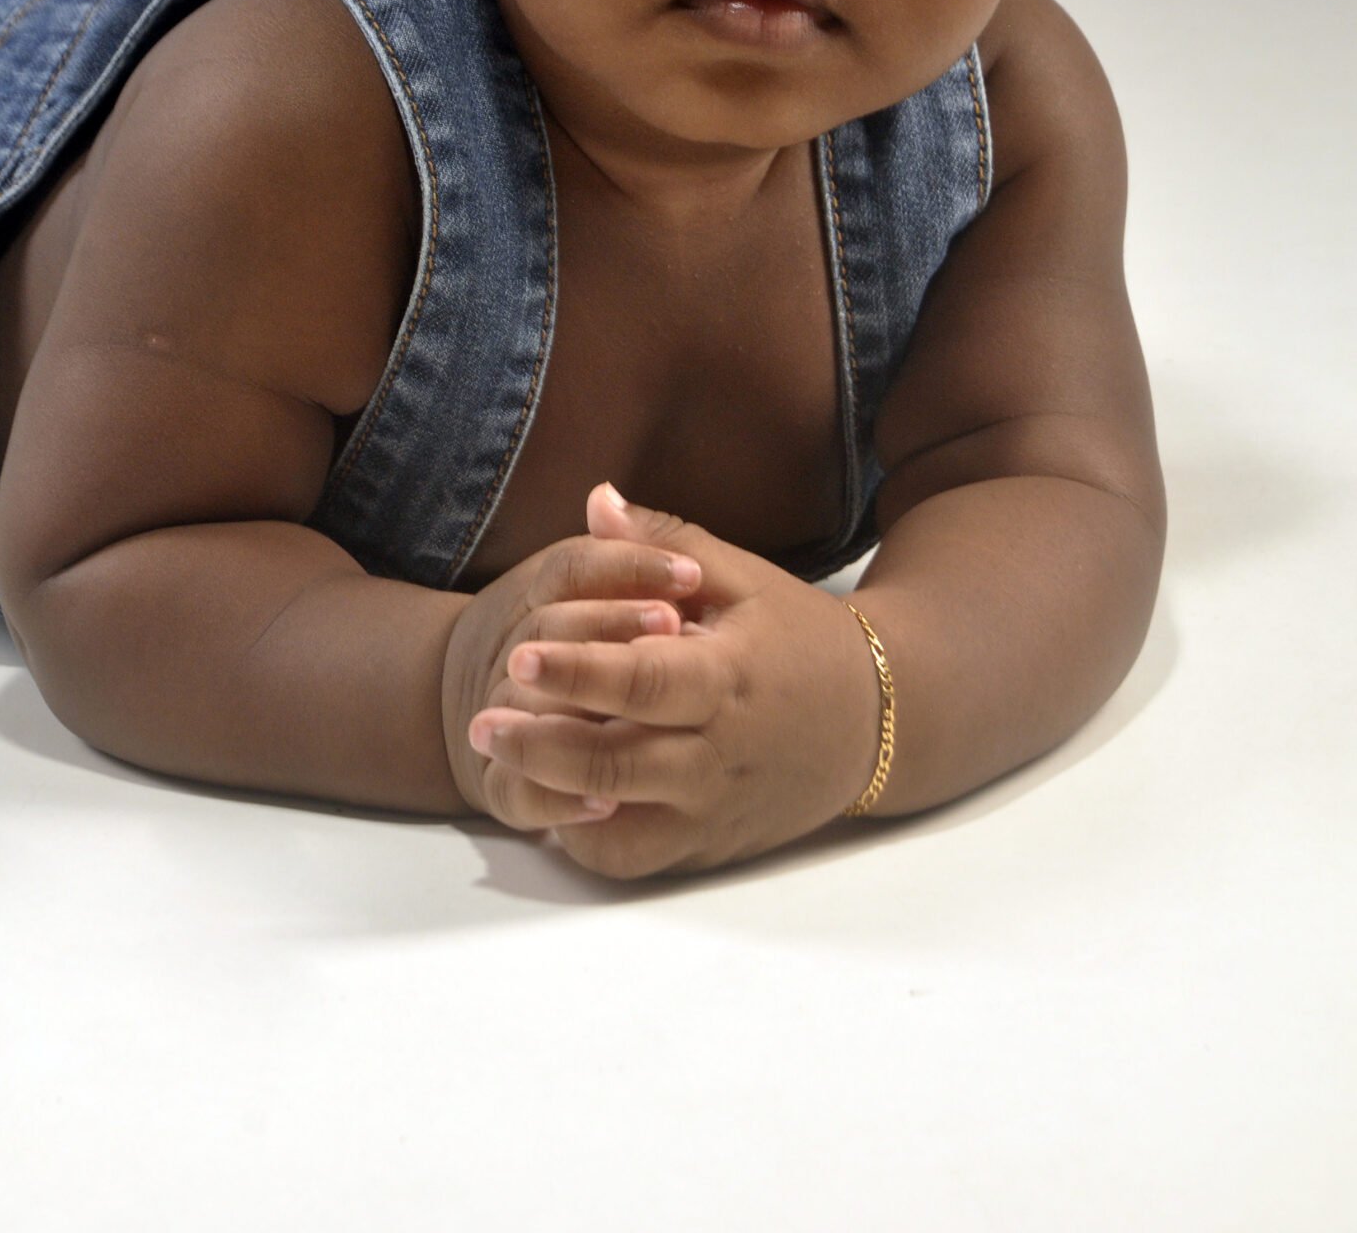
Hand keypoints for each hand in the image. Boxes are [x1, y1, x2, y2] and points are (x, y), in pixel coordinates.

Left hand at [466, 487, 883, 877]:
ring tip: (501, 760)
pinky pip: (637, 856)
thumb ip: (665, 541)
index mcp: (728, 675)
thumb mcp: (744, 577)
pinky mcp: (709, 842)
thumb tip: (595, 500)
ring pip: (622, 820)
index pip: (644, 679)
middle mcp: (720, 750)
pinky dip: (590, 837)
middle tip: (482, 719)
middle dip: (541, 744)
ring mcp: (714, 805)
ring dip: (555, 796)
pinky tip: (553, 801)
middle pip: (618, 759)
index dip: (580, 670)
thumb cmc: (799, 636)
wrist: (875, 719)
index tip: (520, 654)